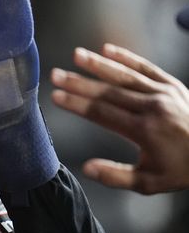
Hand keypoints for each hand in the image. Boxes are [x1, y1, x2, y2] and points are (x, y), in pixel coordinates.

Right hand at [51, 43, 188, 193]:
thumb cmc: (183, 170)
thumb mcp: (149, 183)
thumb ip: (116, 176)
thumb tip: (87, 168)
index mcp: (144, 130)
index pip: (102, 113)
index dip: (77, 104)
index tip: (56, 97)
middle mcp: (153, 107)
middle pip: (109, 92)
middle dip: (79, 83)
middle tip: (56, 75)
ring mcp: (165, 93)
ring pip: (125, 76)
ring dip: (99, 65)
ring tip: (76, 55)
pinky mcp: (173, 85)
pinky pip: (147, 67)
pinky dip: (128, 58)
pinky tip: (108, 50)